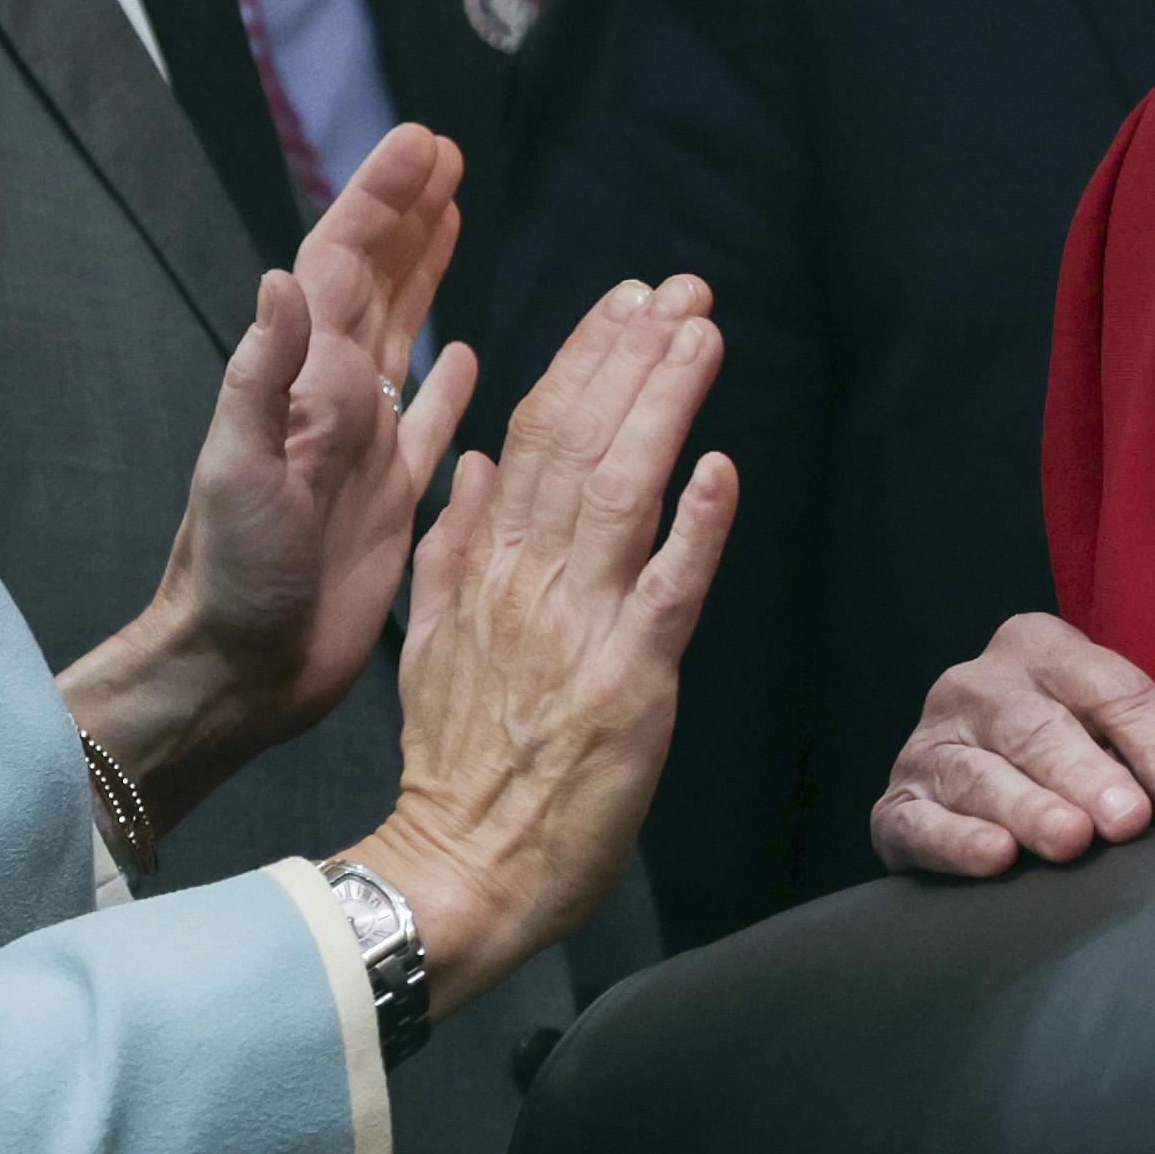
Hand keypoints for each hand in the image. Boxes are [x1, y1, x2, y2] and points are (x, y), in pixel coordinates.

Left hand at [63, 130, 472, 809]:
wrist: (240, 671)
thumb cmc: (232, 577)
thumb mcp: (239, 470)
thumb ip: (264, 377)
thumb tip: (282, 277)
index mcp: (303, 383)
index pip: (342, 265)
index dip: (381, 201)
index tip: (424, 144)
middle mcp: (333, 402)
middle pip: (377, 283)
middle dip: (409, 216)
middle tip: (448, 156)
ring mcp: (363, 448)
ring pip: (405, 337)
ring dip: (428, 273)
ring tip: (456, 217)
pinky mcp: (391, 498)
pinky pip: (429, 424)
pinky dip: (450, 384)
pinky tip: (470, 352)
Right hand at [347, 276, 739, 1007]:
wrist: (464, 865)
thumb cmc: (460, 763)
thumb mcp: (434, 637)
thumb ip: (455, 545)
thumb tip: (472, 464)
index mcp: (490, 563)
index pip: (537, 433)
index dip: (585, 359)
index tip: (624, 303)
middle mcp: (533, 578)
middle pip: (581, 440)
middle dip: (632, 354)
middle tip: (679, 288)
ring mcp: (582, 624)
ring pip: (623, 489)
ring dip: (663, 405)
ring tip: (699, 334)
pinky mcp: (631, 678)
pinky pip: (669, 588)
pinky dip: (697, 524)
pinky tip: (720, 466)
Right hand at [870, 613, 1154, 876]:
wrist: (958, 782)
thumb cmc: (1060, 757)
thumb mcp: (1115, 741)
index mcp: (1041, 650)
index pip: (1112, 692)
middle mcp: (978, 685)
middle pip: (1039, 727)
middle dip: (1089, 774)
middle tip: (1128, 819)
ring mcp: (930, 742)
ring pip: (981, 774)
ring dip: (1030, 808)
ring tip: (1071, 840)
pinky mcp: (897, 803)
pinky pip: (922, 822)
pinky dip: (958, 841)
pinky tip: (996, 856)